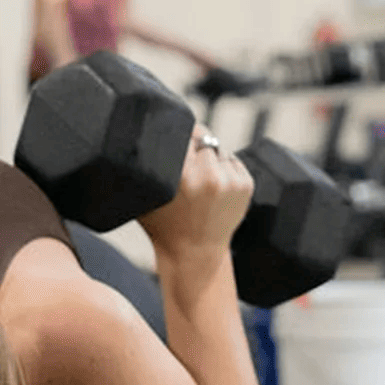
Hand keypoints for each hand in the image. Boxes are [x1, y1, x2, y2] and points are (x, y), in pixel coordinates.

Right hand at [140, 125, 253, 263]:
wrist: (195, 254)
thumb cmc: (163, 225)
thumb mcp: (145, 196)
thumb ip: (143, 167)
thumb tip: (138, 134)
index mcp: (181, 177)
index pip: (183, 131)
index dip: (177, 131)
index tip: (172, 136)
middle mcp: (208, 176)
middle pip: (202, 135)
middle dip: (194, 144)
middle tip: (186, 162)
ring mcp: (230, 181)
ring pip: (219, 149)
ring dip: (209, 157)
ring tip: (198, 180)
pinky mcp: (246, 185)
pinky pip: (232, 161)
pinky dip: (223, 168)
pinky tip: (212, 189)